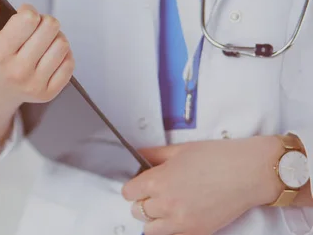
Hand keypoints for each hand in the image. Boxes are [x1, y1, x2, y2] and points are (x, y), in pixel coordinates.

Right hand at [0, 0, 74, 153]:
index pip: (29, 19)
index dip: (28, 10)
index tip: (22, 15)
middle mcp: (17, 71)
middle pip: (50, 27)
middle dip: (43, 21)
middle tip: (34, 27)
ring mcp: (34, 84)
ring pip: (63, 44)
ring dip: (55, 37)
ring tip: (42, 40)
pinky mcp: (48, 93)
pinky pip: (69, 64)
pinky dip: (62, 55)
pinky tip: (49, 54)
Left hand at [121, 136, 284, 234]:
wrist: (248, 172)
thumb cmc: (218, 158)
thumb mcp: (179, 150)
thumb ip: (154, 154)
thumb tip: (139, 155)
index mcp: (157, 181)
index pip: (128, 192)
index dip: (134, 186)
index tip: (139, 184)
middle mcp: (165, 204)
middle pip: (136, 211)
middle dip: (143, 201)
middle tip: (154, 193)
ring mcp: (180, 221)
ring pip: (150, 228)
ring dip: (153, 218)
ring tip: (165, 207)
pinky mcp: (196, 231)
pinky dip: (171, 228)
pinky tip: (179, 215)